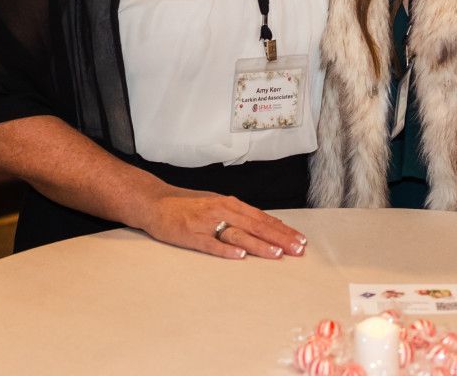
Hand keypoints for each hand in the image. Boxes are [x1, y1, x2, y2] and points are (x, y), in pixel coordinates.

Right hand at [138, 188, 307, 259]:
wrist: (156, 202)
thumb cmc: (188, 205)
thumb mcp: (217, 205)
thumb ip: (239, 216)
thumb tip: (265, 226)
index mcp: (230, 204)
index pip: (262, 218)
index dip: (282, 230)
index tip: (300, 240)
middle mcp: (221, 210)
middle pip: (255, 226)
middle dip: (279, 238)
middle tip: (297, 249)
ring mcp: (206, 223)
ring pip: (237, 234)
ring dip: (258, 244)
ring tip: (276, 253)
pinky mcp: (191, 236)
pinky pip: (211, 244)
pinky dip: (226, 250)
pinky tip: (239, 255)